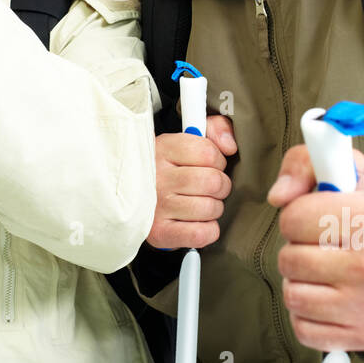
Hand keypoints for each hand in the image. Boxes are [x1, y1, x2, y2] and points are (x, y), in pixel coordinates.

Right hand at [145, 114, 236, 249]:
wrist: (132, 198)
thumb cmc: (168, 169)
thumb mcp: (185, 140)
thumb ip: (215, 129)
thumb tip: (230, 145)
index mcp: (162, 149)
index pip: (208, 152)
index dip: (217, 160)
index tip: (208, 164)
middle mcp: (156, 177)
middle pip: (213, 182)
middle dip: (220, 185)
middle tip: (209, 186)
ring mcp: (156, 207)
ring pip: (210, 208)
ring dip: (213, 208)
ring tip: (200, 203)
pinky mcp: (159, 233)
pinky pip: (202, 234)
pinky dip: (208, 230)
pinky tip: (197, 222)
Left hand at [267, 146, 363, 351]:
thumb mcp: (351, 174)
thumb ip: (305, 164)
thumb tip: (278, 195)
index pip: (292, 218)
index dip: (298, 214)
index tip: (319, 217)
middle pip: (288, 259)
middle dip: (299, 249)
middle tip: (324, 245)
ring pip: (292, 295)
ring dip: (301, 282)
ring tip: (326, 270)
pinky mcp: (363, 336)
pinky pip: (302, 328)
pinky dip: (309, 314)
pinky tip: (330, 296)